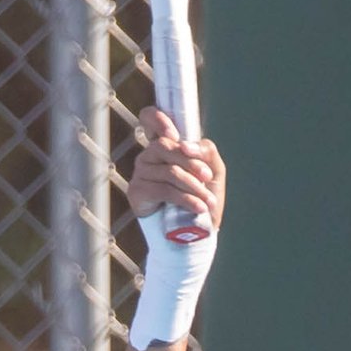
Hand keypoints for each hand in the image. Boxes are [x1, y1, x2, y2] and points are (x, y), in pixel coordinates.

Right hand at [130, 109, 224, 236]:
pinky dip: (185, 199)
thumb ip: (205, 151)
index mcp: (164, 145)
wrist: (197, 232)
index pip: (149, 118)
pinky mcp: (137, 192)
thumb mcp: (213, 169)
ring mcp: (140, 173)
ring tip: (208, 202)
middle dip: (190, 162)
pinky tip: (198, 208)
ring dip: (193, 187)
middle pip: (164, 146)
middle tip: (207, 176)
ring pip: (168, 171)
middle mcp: (148, 156)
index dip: (157, 119)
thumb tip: (188, 146)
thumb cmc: (203, 197)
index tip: (174, 133)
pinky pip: (163, 190)